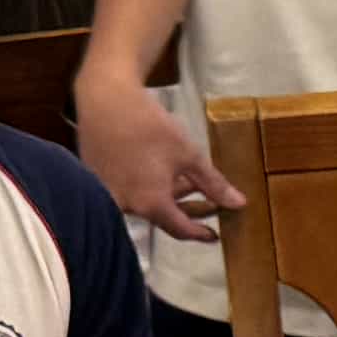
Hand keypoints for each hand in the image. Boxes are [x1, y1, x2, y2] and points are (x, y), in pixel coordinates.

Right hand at [79, 83, 240, 242]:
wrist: (105, 99)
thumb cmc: (150, 126)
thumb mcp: (188, 154)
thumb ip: (213, 183)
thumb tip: (238, 205)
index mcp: (150, 204)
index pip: (180, 230)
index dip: (200, 234)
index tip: (215, 237)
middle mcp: (127, 206)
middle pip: (162, 217)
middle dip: (187, 211)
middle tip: (209, 206)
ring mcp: (109, 194)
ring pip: (146, 203)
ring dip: (169, 197)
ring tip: (190, 184)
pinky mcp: (98, 181)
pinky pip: (129, 192)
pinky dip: (149, 187)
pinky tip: (162, 173)